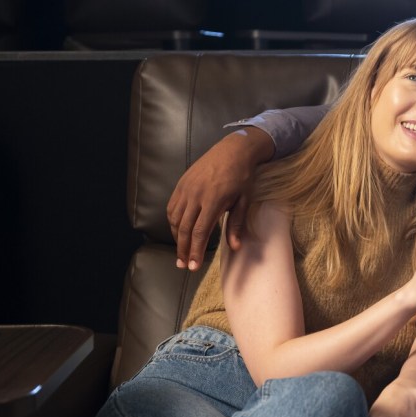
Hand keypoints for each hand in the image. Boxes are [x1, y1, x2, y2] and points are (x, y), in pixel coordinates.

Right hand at [166, 127, 273, 270]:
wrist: (233, 150)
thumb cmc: (242, 177)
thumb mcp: (244, 201)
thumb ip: (236, 224)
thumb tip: (235, 247)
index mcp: (213, 201)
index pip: (200, 232)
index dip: (196, 251)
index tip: (194, 266)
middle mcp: (195, 195)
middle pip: (184, 229)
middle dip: (183, 250)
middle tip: (183, 266)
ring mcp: (186, 189)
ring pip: (175, 219)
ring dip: (176, 238)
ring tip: (181, 252)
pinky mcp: (181, 184)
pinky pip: (171, 207)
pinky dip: (172, 222)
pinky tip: (177, 231)